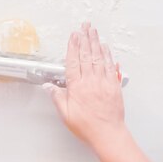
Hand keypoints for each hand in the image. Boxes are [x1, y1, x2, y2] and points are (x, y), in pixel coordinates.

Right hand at [45, 23, 125, 149]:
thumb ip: (57, 97)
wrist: (108, 134)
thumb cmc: (87, 126)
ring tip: (93, 31)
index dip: (73, 47)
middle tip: (84, 26)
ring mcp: (103, 82)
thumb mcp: (65, 114)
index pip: (73, 62)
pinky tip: (105, 47)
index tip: (73, 36)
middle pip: (87, 55)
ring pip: (98, 57)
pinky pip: (110, 66)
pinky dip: (107, 55)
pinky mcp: (114, 85)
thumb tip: (48, 86)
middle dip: (85, 39)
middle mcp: (91, 81)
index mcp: (77, 87)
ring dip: (95, 42)